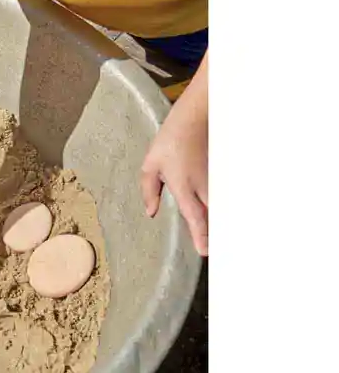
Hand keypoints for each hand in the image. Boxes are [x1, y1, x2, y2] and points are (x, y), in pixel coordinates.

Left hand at [141, 62, 208, 255]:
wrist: (196, 117)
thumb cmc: (171, 140)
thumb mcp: (151, 163)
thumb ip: (149, 190)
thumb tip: (150, 211)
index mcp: (183, 186)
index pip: (194, 215)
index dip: (201, 234)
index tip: (206, 252)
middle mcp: (203, 187)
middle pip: (214, 217)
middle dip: (217, 236)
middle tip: (218, 254)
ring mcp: (216, 182)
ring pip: (221, 209)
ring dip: (221, 224)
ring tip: (224, 244)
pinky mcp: (222, 177)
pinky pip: (223, 199)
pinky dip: (223, 210)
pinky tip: (223, 220)